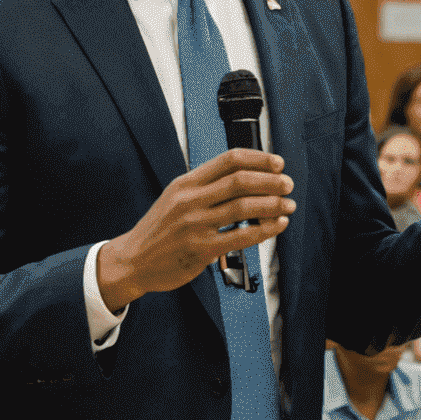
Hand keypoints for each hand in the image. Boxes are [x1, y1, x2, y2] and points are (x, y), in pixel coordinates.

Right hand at [96, 149, 292, 312]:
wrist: (133, 260)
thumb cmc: (158, 231)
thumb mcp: (174, 198)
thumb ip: (204, 187)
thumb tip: (243, 177)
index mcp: (186, 184)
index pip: (228, 160)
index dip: (258, 159)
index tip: (277, 163)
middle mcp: (190, 201)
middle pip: (240, 180)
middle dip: (271, 181)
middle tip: (287, 184)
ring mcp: (195, 225)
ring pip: (244, 207)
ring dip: (273, 204)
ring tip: (287, 205)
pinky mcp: (201, 249)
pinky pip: (241, 237)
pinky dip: (265, 230)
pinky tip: (276, 226)